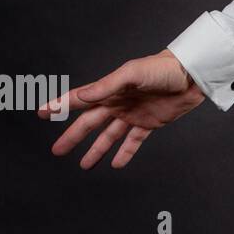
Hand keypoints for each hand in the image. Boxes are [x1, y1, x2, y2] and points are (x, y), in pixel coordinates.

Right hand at [37, 50, 205, 168]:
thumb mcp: (132, 74)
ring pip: (109, 136)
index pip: (79, 99)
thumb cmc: (163, 68)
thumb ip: (106, 86)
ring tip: (84, 165)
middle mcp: (119, 103)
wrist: (192, 75)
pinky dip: (125, 152)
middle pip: (90, 123)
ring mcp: (134, 114)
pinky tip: (115, 164)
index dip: (60, 106)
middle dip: (73, 137)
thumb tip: (82, 96)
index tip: (41, 113)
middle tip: (57, 151)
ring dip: (96, 150)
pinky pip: (134, 141)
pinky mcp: (150, 123)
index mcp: (111, 90)